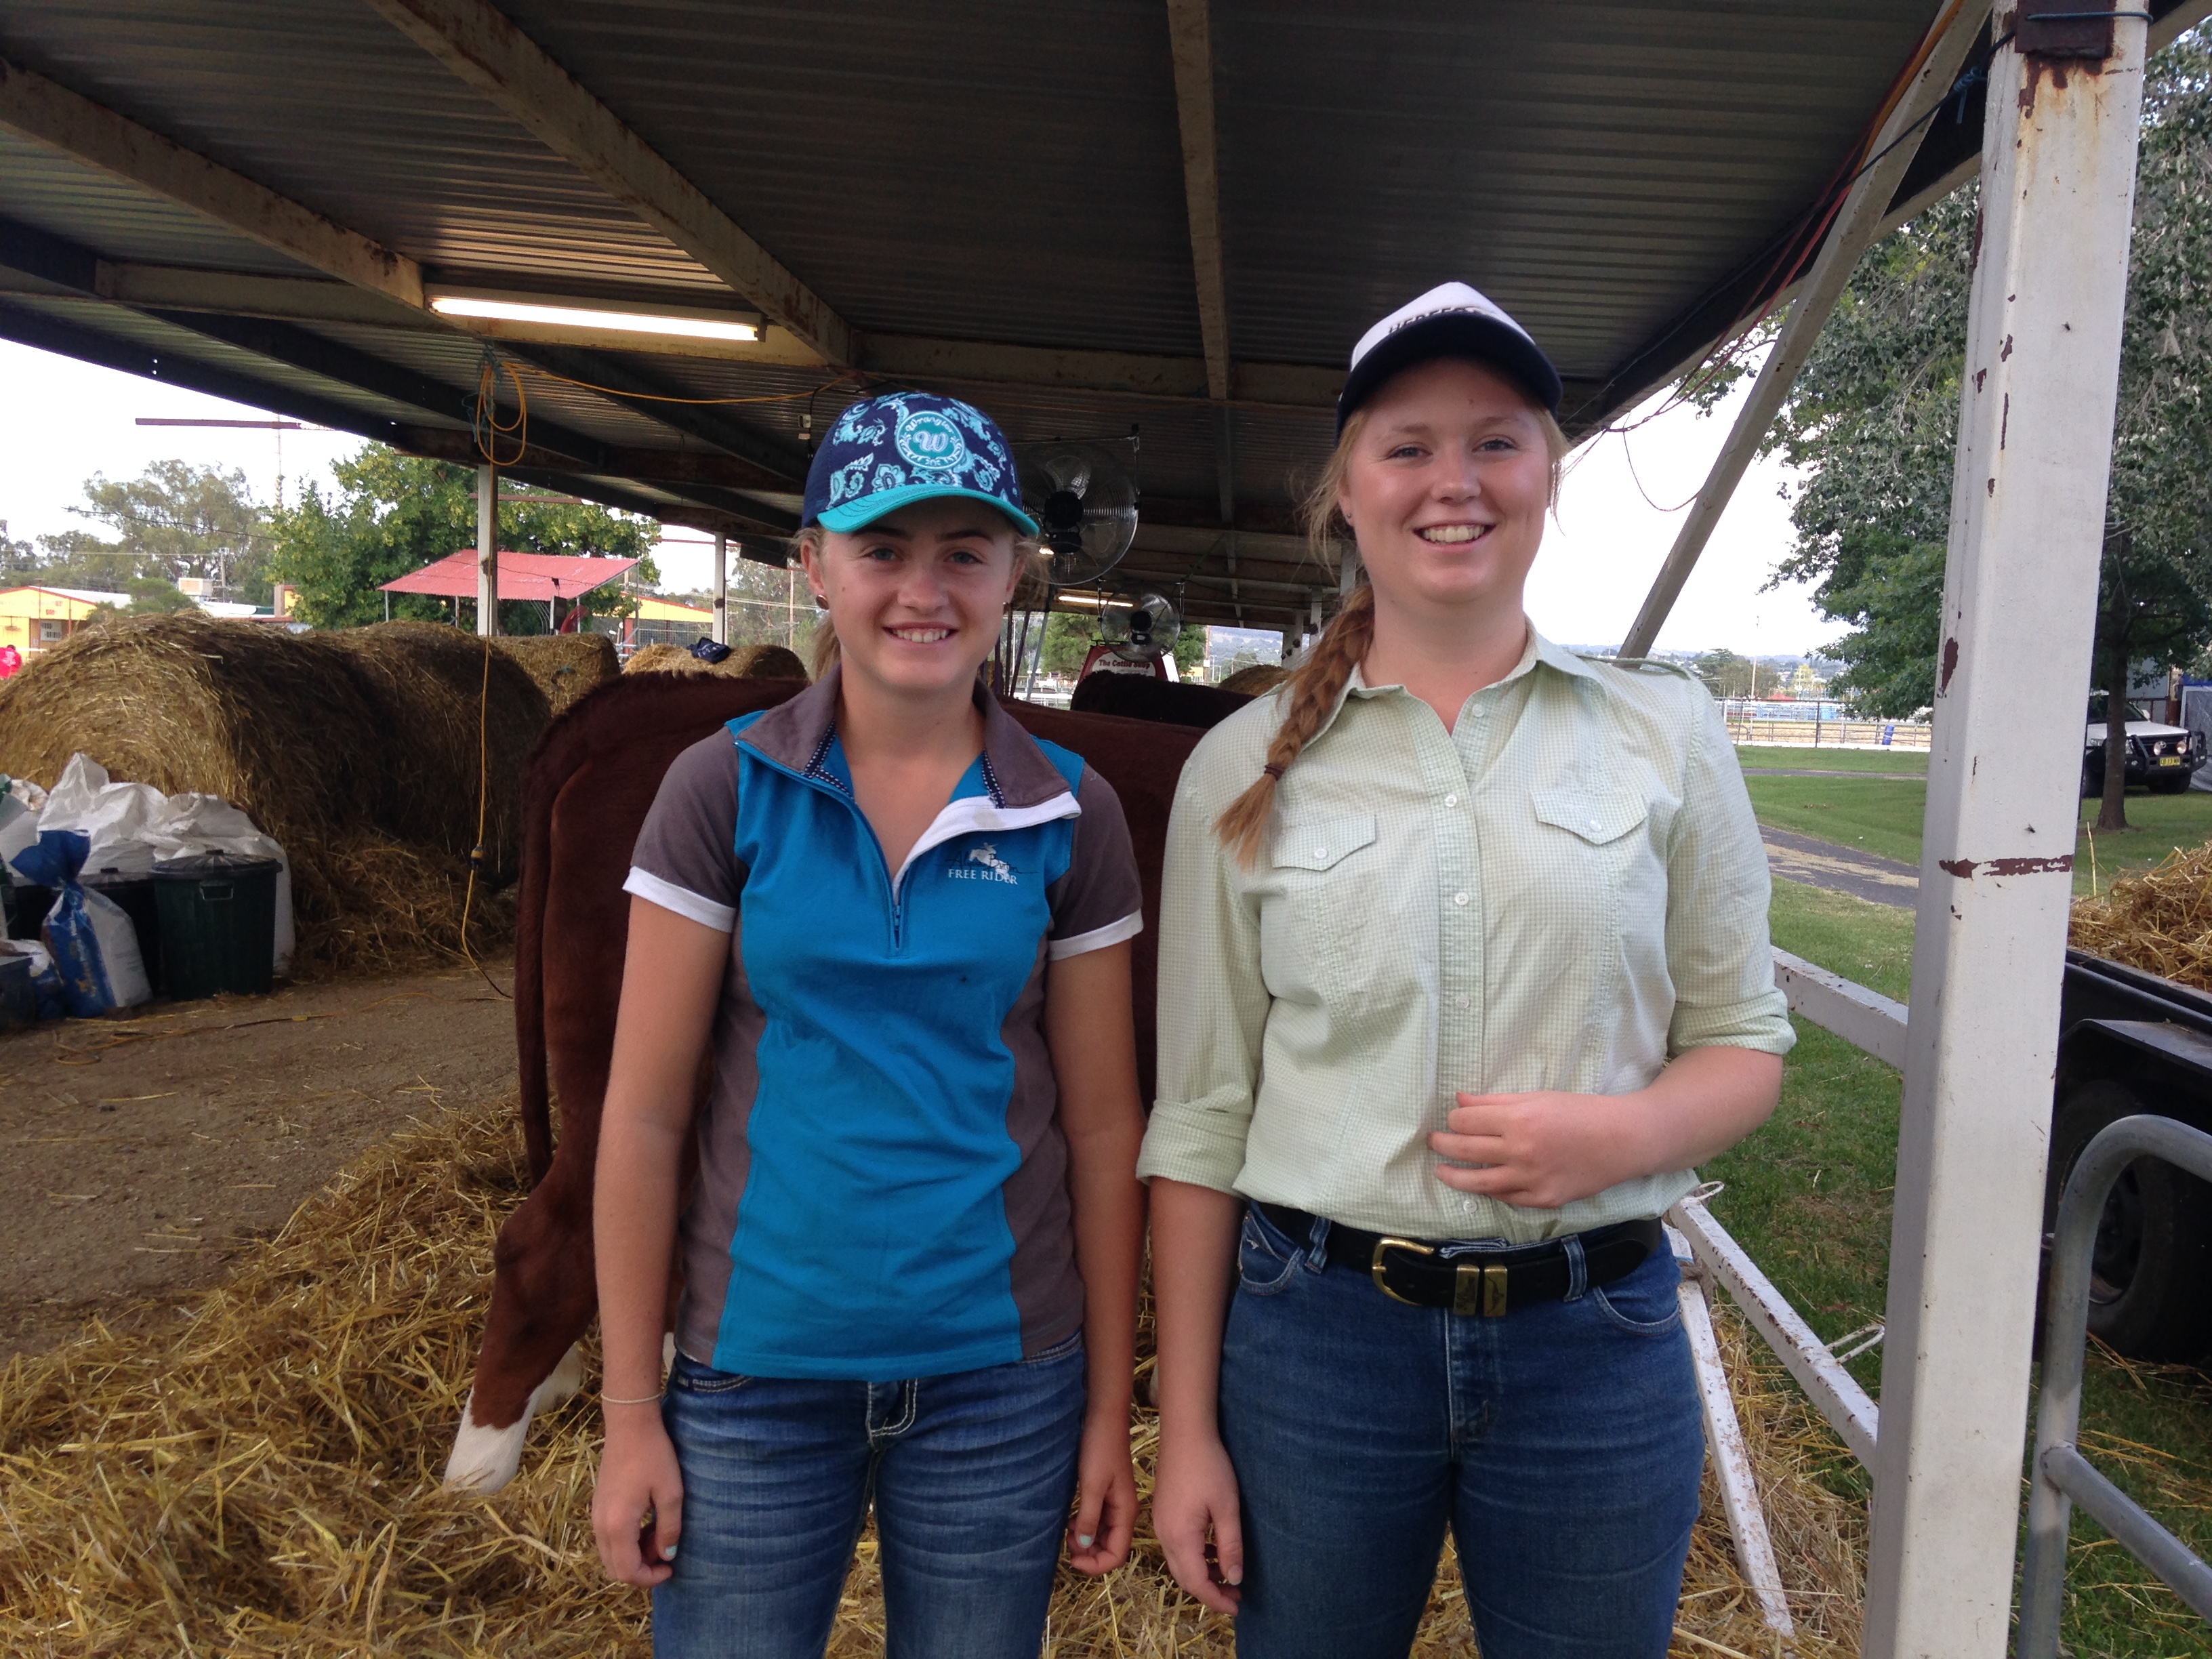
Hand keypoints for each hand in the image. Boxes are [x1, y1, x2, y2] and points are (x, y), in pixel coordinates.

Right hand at [592, 1411, 683, 1586]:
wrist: (630, 1425)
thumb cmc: (654, 1456)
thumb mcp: (671, 1492)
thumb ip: (669, 1529)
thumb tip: (667, 1555)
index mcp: (617, 1526)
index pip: (627, 1572)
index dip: (650, 1578)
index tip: (671, 1568)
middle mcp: (600, 1525)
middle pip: (615, 1569)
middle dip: (641, 1570)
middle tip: (665, 1553)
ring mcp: (596, 1516)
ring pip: (610, 1555)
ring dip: (634, 1556)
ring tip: (658, 1535)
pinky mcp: (598, 1506)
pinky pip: (608, 1539)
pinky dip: (626, 1542)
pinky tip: (646, 1524)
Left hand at [1067, 1406, 1137, 1574]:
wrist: (1103, 1418)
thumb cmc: (1099, 1449)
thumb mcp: (1092, 1485)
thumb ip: (1090, 1517)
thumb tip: (1084, 1547)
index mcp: (1126, 1513)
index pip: (1117, 1555)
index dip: (1096, 1565)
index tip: (1072, 1559)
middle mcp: (1123, 1512)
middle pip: (1110, 1548)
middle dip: (1089, 1554)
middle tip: (1067, 1542)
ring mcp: (1115, 1504)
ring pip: (1103, 1537)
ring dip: (1086, 1541)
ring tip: (1068, 1530)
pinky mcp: (1106, 1495)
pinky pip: (1098, 1522)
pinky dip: (1085, 1527)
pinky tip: (1072, 1520)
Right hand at [1152, 1428, 1242, 1612]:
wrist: (1184, 1433)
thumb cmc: (1209, 1468)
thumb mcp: (1226, 1508)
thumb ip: (1230, 1546)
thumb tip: (1234, 1578)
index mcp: (1180, 1537)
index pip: (1196, 1583)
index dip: (1216, 1600)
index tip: (1237, 1608)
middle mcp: (1164, 1535)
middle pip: (1185, 1577)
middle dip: (1210, 1591)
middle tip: (1236, 1595)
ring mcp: (1160, 1524)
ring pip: (1179, 1563)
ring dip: (1202, 1574)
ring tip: (1229, 1576)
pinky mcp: (1163, 1513)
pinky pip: (1176, 1547)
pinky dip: (1194, 1557)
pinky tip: (1213, 1550)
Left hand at [1428, 1089, 1646, 1209]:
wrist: (1622, 1140)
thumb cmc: (1580, 1112)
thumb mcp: (1537, 1098)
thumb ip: (1495, 1102)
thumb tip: (1460, 1100)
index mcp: (1518, 1121)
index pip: (1466, 1122)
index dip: (1453, 1120)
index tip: (1451, 1119)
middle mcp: (1520, 1152)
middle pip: (1465, 1150)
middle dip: (1443, 1145)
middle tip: (1433, 1142)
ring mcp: (1531, 1180)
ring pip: (1478, 1183)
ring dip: (1453, 1176)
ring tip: (1441, 1171)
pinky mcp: (1543, 1199)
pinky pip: (1506, 1198)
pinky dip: (1489, 1191)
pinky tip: (1479, 1185)